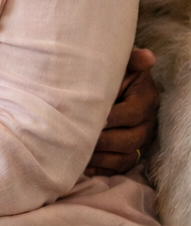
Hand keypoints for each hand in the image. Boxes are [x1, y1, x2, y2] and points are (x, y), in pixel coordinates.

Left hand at [86, 47, 158, 176]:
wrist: (106, 84)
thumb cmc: (110, 73)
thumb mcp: (120, 63)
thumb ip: (131, 60)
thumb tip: (147, 57)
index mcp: (145, 99)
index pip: (132, 113)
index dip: (112, 117)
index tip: (91, 118)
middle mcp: (147, 122)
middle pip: (130, 139)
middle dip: (104, 141)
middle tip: (79, 138)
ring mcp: (139, 139)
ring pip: (126, 156)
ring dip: (102, 158)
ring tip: (79, 154)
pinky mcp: (129, 151)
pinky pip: (120, 166)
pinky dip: (103, 169)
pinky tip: (84, 167)